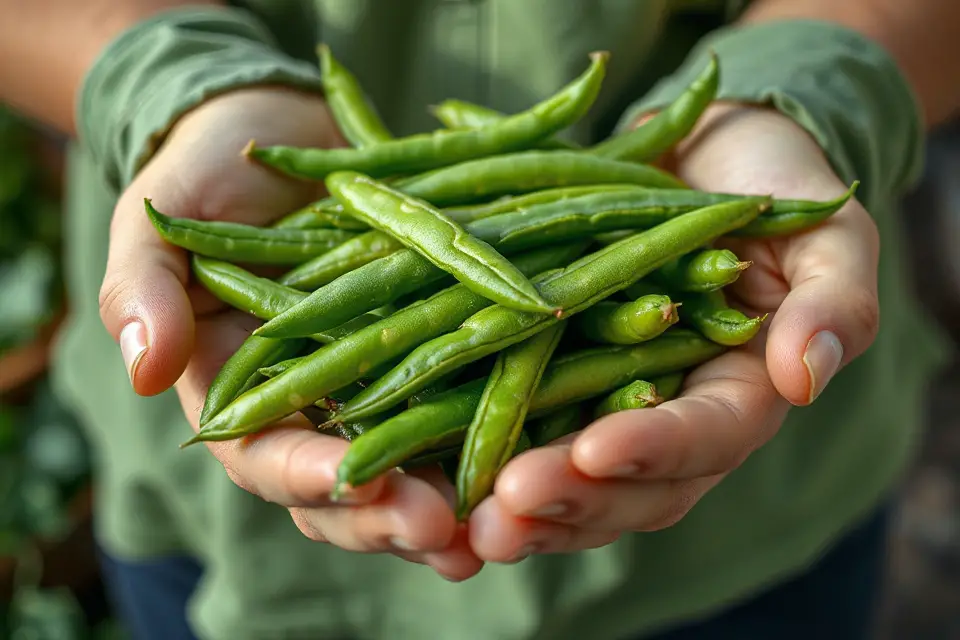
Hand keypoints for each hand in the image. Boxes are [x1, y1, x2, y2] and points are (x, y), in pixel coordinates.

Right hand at [98, 88, 482, 580]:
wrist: (279, 138)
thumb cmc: (204, 179)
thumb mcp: (158, 225)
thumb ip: (141, 291)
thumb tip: (145, 370)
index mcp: (242, 398)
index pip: (267, 460)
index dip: (308, 476)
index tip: (357, 475)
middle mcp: (316, 409)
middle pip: (349, 491)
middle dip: (391, 516)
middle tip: (443, 529)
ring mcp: (379, 386)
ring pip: (413, 469)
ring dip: (454, 505)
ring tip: (496, 526)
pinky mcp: (432, 355)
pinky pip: (465, 405)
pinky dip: (495, 438)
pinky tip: (534, 460)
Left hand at [468, 104, 879, 561]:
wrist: (700, 156)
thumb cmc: (772, 187)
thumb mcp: (824, 232)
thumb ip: (833, 301)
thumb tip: (804, 375)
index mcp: (738, 393)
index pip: (704, 438)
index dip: (654, 449)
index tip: (598, 449)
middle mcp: (666, 415)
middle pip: (625, 485)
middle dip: (569, 500)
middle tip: (507, 508)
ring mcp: (604, 401)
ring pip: (567, 477)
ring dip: (518, 503)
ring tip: (467, 519)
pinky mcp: (552, 380)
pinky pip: (519, 429)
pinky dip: (483, 457)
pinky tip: (436, 474)